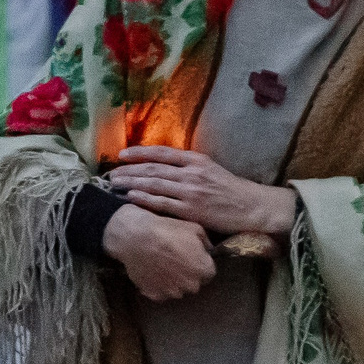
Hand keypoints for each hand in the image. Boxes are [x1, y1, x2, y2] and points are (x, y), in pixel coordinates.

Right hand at [102, 203, 215, 299]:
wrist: (136, 237)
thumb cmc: (167, 229)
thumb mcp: (194, 228)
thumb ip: (206, 242)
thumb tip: (208, 250)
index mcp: (203, 270)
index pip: (208, 273)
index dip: (200, 264)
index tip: (192, 257)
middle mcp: (191, 285)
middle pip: (194, 283)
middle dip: (188, 274)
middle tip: (176, 261)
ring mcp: (172, 292)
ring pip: (177, 289)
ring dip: (174, 281)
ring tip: (163, 266)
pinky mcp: (155, 295)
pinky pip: (161, 293)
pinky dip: (158, 285)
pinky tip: (153, 272)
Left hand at [109, 145, 298, 235]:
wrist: (252, 207)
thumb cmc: (232, 190)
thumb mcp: (212, 169)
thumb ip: (189, 167)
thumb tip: (164, 167)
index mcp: (197, 160)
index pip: (162, 153)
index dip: (140, 153)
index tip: (122, 154)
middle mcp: (192, 173)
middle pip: (153, 169)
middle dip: (129, 170)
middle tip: (110, 173)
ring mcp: (191, 192)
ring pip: (154, 184)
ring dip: (131, 183)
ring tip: (114, 184)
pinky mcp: (192, 210)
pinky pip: (163, 203)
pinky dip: (145, 199)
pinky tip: (131, 197)